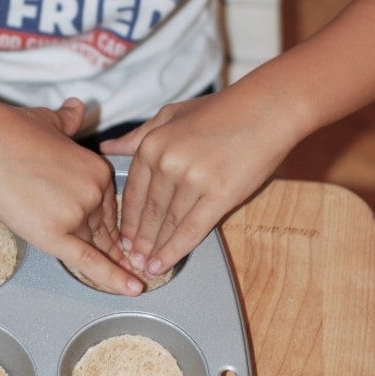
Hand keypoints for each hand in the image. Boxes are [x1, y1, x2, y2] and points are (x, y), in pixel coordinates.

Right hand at [0, 97, 143, 295]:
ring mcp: (76, 213)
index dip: (109, 222)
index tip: (118, 236)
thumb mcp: (50, 121)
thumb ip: (69, 120)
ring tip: (129, 280)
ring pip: (95, 243)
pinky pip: (89, 260)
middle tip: (129, 263)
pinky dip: (112, 277)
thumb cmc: (11, 131)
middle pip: (104, 226)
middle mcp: (93, 192)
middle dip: (114, 244)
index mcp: (96, 169)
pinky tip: (131, 289)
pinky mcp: (55, 233)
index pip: (108, 204)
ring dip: (113, 262)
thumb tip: (78, 108)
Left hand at [100, 89, 292, 275]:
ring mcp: (193, 180)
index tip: (122, 236)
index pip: (134, 190)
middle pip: (148, 211)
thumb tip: (107, 149)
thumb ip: (138, 136)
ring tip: (144, 266)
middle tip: (130, 259)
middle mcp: (168, 163)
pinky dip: (175, 250)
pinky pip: (192, 229)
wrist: (266, 109)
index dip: (127, 218)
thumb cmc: (220, 110)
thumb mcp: (171, 115)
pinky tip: (163, 264)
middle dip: (138, 239)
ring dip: (154, 248)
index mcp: (153, 144)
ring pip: (168, 223)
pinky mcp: (219, 195)